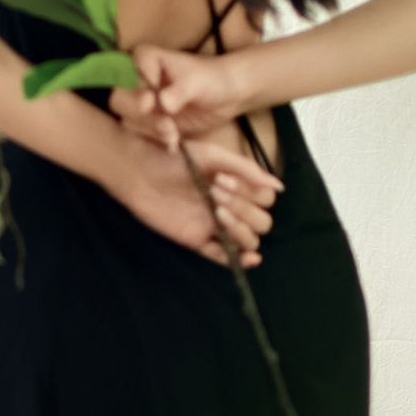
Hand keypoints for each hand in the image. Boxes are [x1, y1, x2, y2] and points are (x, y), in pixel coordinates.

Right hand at [107, 41, 249, 151]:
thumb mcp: (196, 82)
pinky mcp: (149, 121)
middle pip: (120, 100)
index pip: (125, 76)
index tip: (151, 101)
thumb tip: (162, 104)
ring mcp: (141, 102)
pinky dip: (156, 140)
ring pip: (130, 120)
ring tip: (174, 136)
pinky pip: (142, 133)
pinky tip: (174, 145)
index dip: (134, 91)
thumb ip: (178, 92)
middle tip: (167, 125)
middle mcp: (136, 79)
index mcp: (144, 59)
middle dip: (142, 116)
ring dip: (151, 131)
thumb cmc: (213, 79)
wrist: (228, 95)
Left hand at [110, 125, 281, 268]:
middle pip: (261, 222)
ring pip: (248, 240)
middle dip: (244, 208)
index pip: (265, 200)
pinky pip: (224, 257)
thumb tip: (278, 187)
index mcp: (237, 187)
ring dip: (240, 228)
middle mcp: (231, 208)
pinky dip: (239, 260)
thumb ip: (245, 168)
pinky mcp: (198, 241)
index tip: (223, 179)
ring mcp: (216, 226)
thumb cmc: (174, 158)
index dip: (252, 193)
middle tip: (214, 191)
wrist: (138, 170)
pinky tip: (247, 257)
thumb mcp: (212, 155)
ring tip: (216, 211)